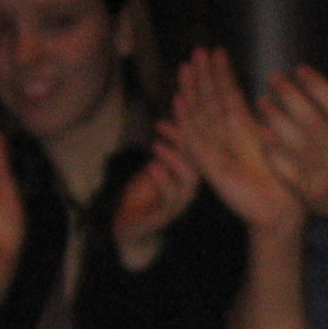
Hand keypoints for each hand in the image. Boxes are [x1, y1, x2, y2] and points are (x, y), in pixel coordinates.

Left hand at [113, 123, 202, 270]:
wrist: (128, 227)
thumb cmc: (141, 195)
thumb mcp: (152, 165)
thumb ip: (162, 149)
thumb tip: (168, 121)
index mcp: (187, 176)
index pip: (195, 149)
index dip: (192, 127)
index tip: (181, 101)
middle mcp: (188, 190)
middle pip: (198, 164)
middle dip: (187, 141)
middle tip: (175, 120)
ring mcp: (178, 205)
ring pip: (188, 182)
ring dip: (173, 161)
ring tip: (158, 144)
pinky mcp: (164, 217)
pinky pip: (169, 200)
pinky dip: (161, 181)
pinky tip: (152, 165)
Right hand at [173, 47, 303, 236]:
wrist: (278, 211)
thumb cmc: (285, 181)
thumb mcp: (279, 144)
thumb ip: (269, 123)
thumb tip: (267, 100)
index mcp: (244, 130)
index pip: (230, 95)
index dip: (222, 74)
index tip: (218, 51)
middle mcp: (227, 137)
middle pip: (210, 100)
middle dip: (203, 76)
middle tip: (197, 51)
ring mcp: (216, 149)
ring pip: (200, 114)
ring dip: (192, 91)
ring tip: (186, 67)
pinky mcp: (208, 165)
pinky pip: (193, 140)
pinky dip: (185, 121)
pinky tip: (179, 101)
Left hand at [256, 57, 327, 221]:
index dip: (316, 84)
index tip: (299, 69)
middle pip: (310, 119)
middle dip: (288, 94)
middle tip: (275, 79)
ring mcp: (321, 172)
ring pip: (291, 141)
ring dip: (273, 118)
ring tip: (263, 102)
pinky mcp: (306, 188)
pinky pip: (281, 164)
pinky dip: (269, 147)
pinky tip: (262, 131)